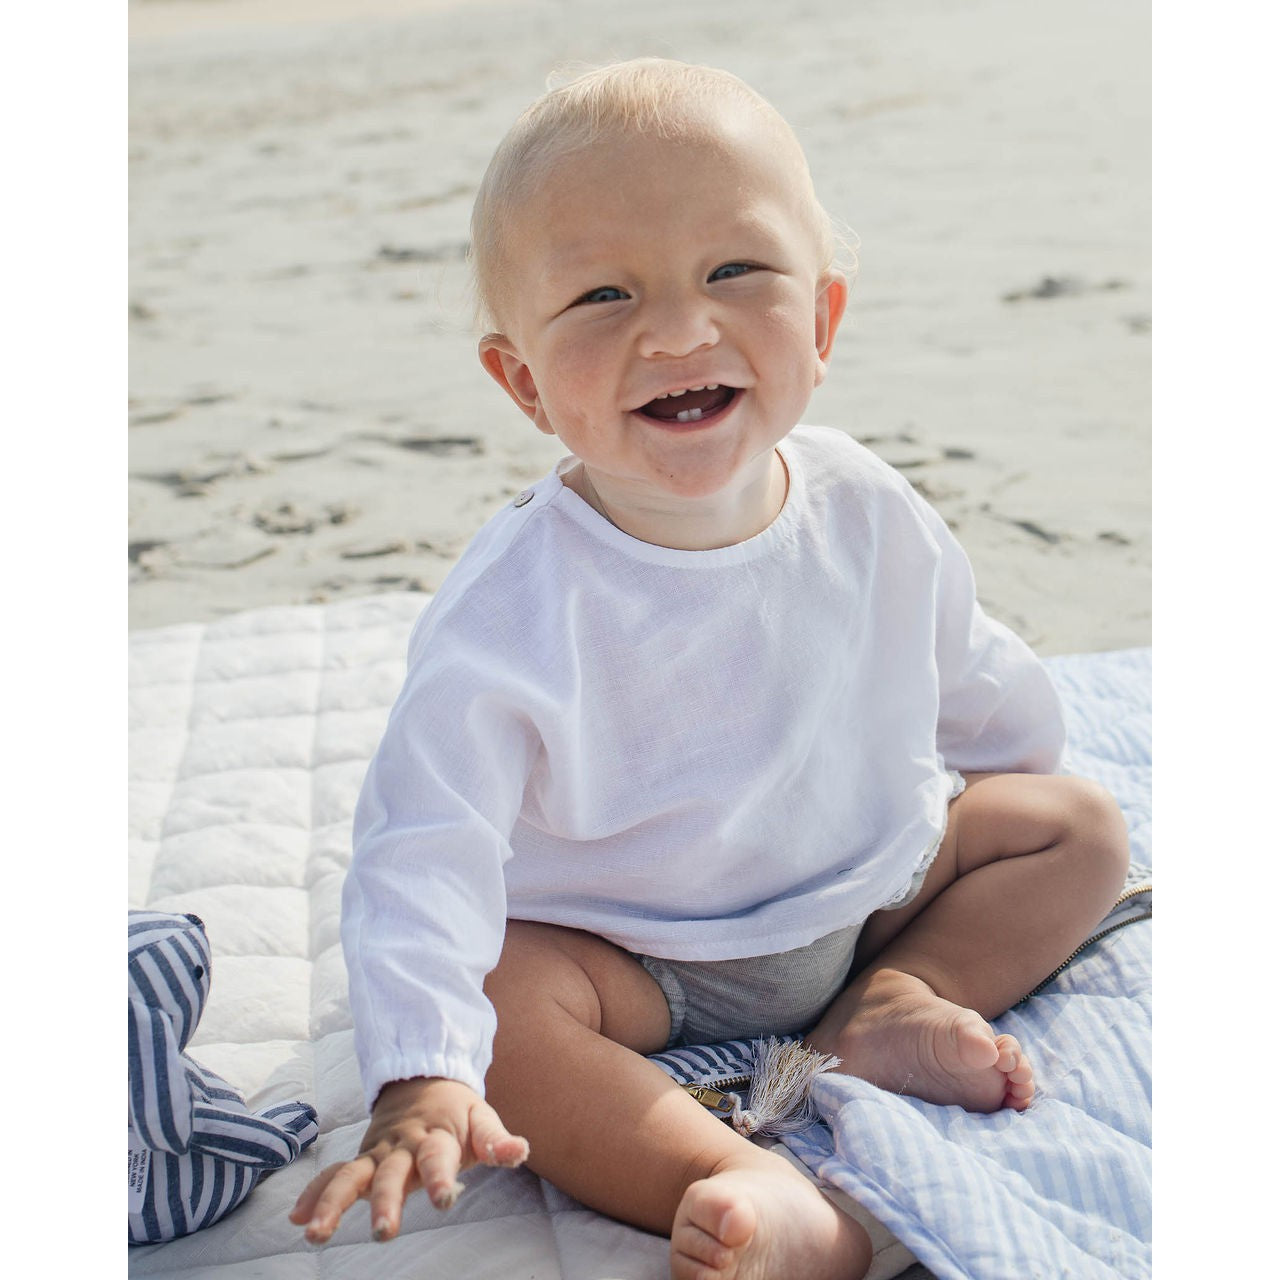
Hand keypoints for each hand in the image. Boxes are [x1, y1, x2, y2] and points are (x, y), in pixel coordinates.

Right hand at [288, 1076, 529, 1243]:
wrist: (423, 1077)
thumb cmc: (457, 1110)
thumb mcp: (481, 1118)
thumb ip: (496, 1140)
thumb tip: (521, 1152)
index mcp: (434, 1136)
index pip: (438, 1158)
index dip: (442, 1178)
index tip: (445, 1200)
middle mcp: (402, 1146)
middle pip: (390, 1174)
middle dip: (385, 1202)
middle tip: (383, 1233)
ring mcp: (378, 1153)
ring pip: (350, 1176)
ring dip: (332, 1203)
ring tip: (315, 1235)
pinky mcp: (363, 1159)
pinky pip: (334, 1174)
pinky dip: (315, 1193)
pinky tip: (298, 1219)